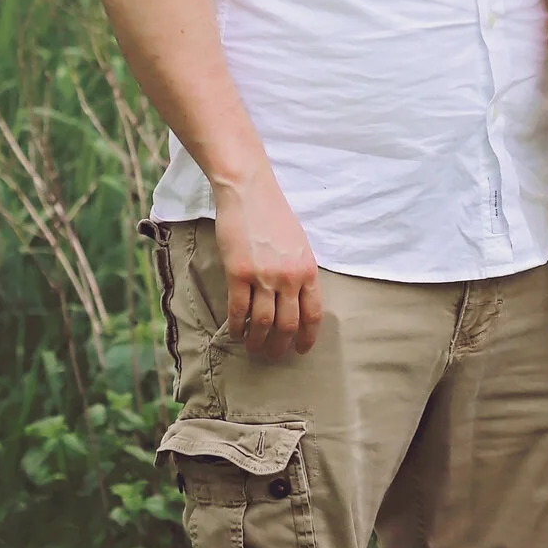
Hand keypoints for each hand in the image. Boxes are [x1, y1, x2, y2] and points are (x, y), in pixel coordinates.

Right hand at [210, 172, 323, 358]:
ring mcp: (263, 276)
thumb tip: (295, 301)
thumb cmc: (274, 215)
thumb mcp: (299, 244)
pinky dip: (237, 327)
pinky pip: (238, 311)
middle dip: (280, 346)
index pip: (313, 315)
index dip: (307, 337)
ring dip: (257, 342)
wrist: (249, 192)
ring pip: (263, 324)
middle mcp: (289, 277)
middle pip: (287, 325)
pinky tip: (235, 333)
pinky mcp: (238, 273)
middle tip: (272, 355)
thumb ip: (299, 272)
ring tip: (253, 349)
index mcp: (308, 270)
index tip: (300, 350)